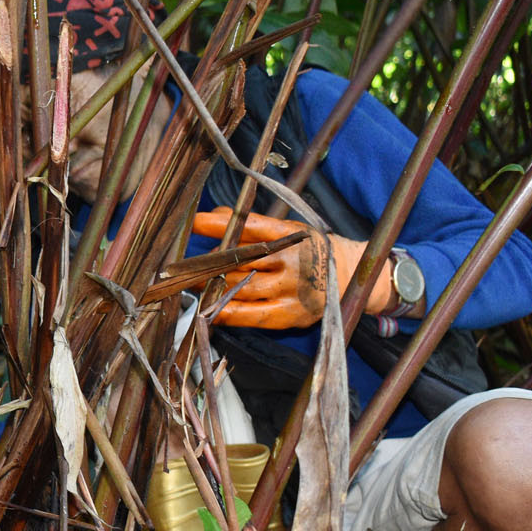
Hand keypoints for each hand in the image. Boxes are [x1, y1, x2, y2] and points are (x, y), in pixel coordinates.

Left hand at [190, 207, 391, 328]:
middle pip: (241, 260)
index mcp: (291, 235)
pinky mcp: (292, 314)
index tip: (194, 221)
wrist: (351, 276)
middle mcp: (292, 261)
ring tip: (189, 284)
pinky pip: (253, 316)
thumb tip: (217, 214)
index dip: (221, 224)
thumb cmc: (309, 250)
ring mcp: (293, 289)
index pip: (251, 226)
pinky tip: (208, 310)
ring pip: (242, 287)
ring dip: (212, 286)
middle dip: (208, 262)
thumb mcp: (288, 229)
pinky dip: (227, 313)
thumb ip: (253, 224)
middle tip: (181, 265)